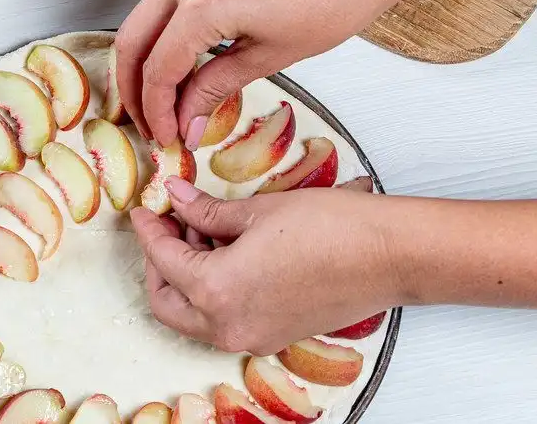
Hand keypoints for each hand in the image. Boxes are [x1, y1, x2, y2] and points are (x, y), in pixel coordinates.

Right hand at [115, 0, 407, 148]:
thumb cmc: (333, 2)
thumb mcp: (270, 57)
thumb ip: (215, 88)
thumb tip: (185, 123)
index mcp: (205, 3)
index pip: (160, 67)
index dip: (157, 110)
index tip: (165, 137)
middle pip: (132, 40)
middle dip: (134, 88)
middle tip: (148, 124)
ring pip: (143, 19)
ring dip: (145, 62)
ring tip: (160, 101)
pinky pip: (166, 2)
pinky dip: (163, 36)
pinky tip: (178, 65)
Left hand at [130, 177, 400, 354]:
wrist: (391, 255)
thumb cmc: (331, 227)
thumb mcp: (256, 210)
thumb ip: (205, 211)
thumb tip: (175, 197)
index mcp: (216, 291)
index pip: (162, 259)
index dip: (149, 230)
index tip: (144, 210)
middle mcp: (228, 325)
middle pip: (166, 301)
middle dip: (158, 263)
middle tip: (167, 224)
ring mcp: (251, 337)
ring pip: (192, 316)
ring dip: (184, 278)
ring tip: (201, 232)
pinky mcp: (271, 337)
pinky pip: (222, 320)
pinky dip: (211, 292)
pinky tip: (225, 253)